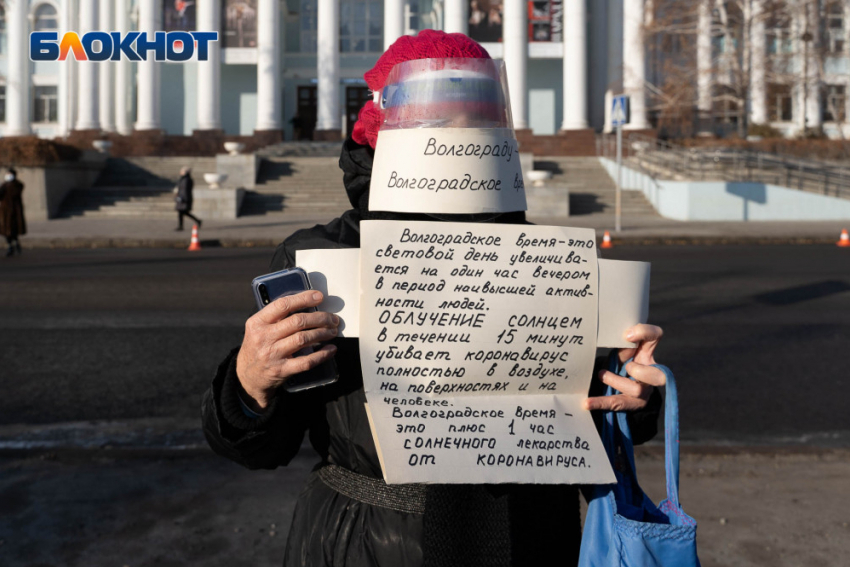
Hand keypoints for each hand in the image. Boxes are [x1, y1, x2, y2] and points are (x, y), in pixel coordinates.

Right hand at [236, 291, 338, 410]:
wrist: (247, 377)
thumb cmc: (257, 348)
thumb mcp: (258, 329)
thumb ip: (276, 317)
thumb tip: (306, 304)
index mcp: (257, 322)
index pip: (282, 305)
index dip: (303, 298)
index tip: (319, 296)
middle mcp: (264, 337)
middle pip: (297, 322)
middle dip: (320, 318)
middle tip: (332, 318)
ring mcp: (273, 354)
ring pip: (303, 339)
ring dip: (322, 333)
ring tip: (333, 331)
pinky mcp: (282, 370)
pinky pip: (306, 361)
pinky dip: (322, 355)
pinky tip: (331, 349)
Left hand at [584, 324, 665, 411]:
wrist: (616, 386)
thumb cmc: (620, 363)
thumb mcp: (621, 351)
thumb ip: (623, 344)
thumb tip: (624, 336)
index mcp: (648, 353)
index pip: (656, 336)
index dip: (645, 333)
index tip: (627, 335)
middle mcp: (652, 374)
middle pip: (659, 376)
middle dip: (641, 371)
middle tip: (627, 366)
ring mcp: (644, 392)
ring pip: (636, 390)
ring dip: (615, 381)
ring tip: (601, 374)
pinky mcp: (632, 404)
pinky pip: (616, 404)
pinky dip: (600, 403)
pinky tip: (587, 403)